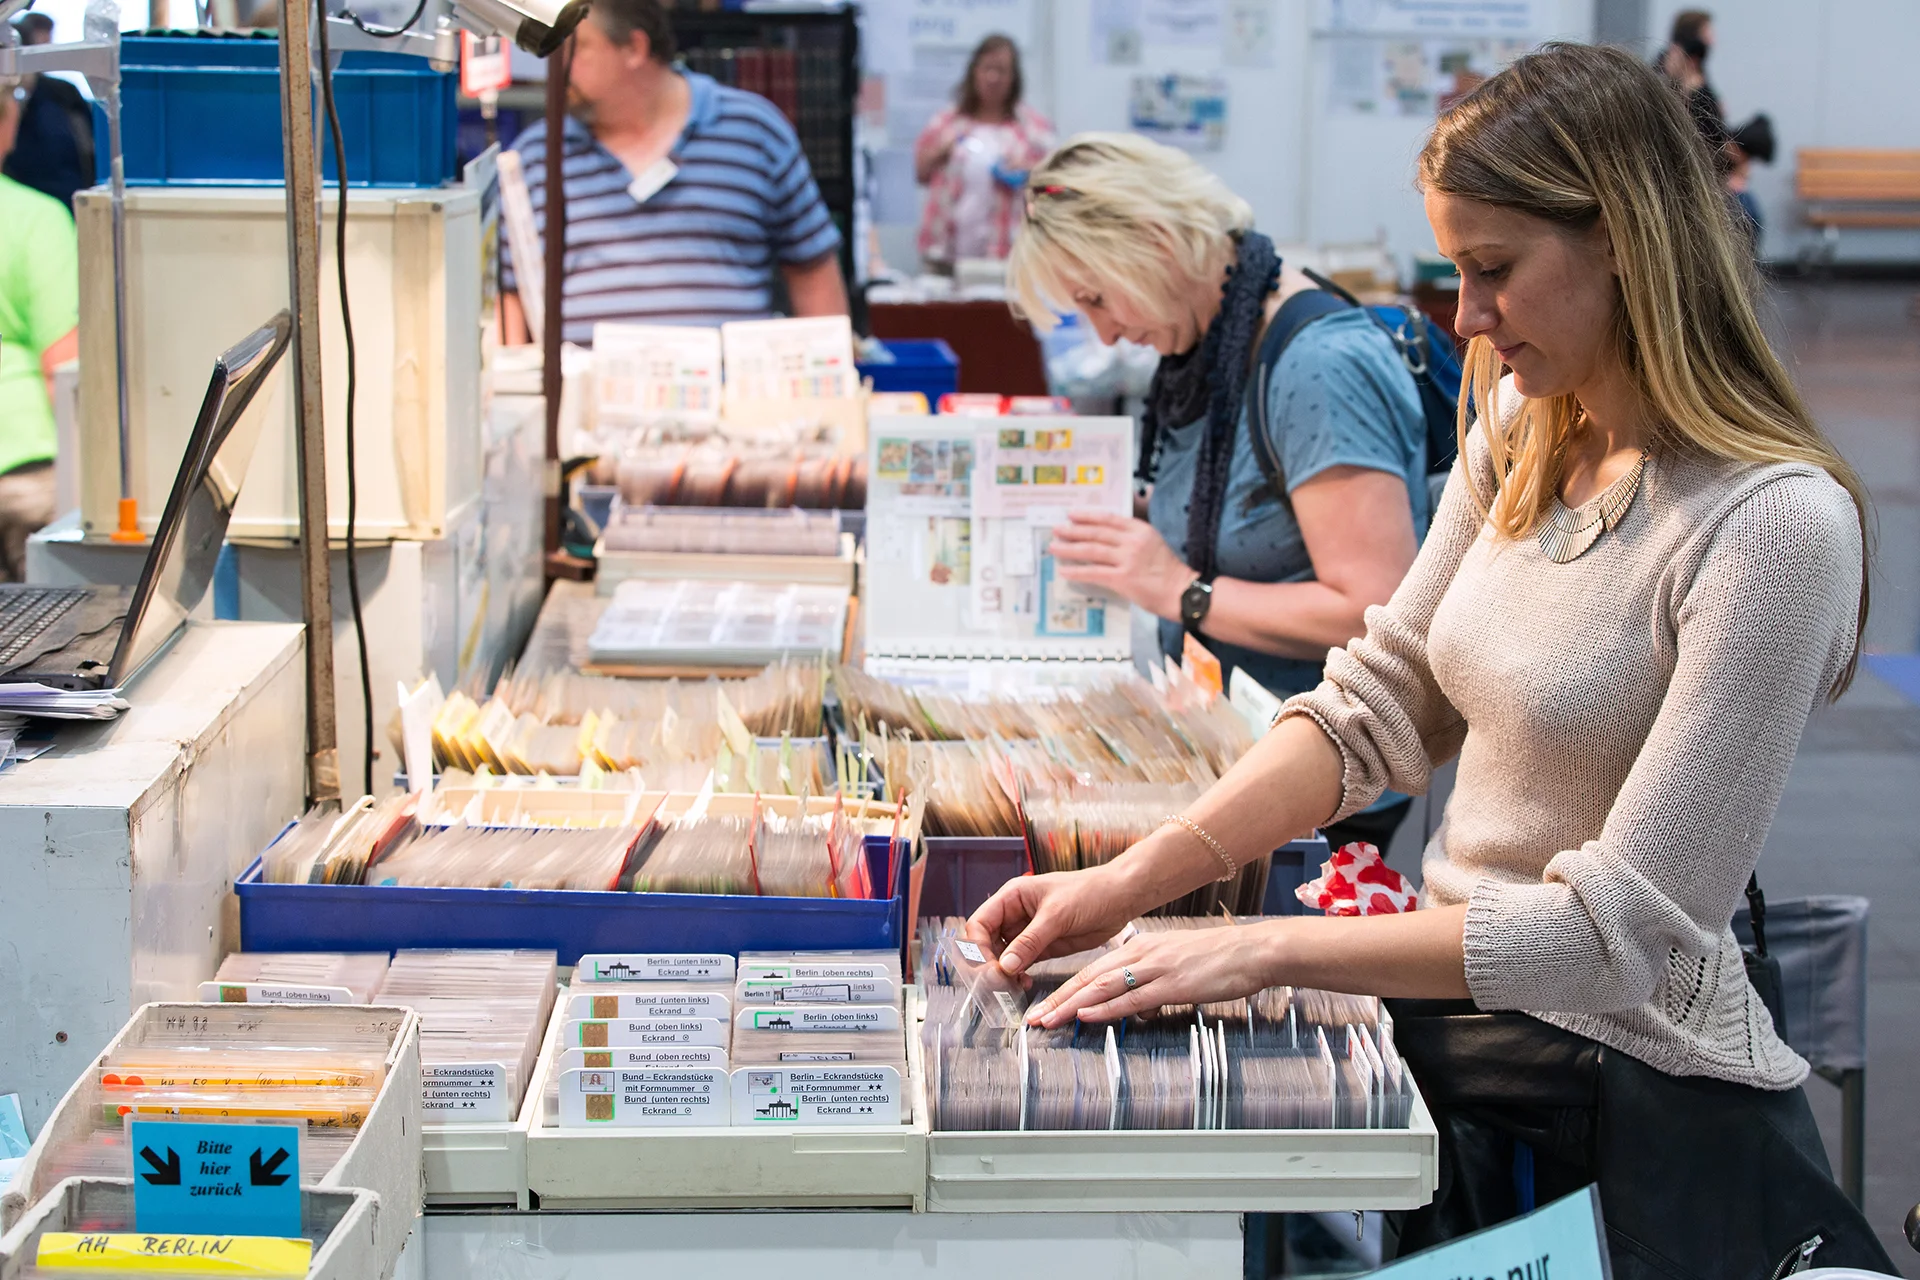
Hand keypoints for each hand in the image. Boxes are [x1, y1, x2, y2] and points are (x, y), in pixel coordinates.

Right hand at [967, 863, 1148, 975]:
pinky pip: (1021, 965)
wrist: (1119, 899)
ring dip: (1003, 974)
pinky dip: (1018, 976)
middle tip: (996, 984)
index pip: (980, 923)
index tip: (987, 968)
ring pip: (1003, 957)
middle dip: (988, 964)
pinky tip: (1023, 984)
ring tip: (1010, 987)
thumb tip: (1005, 965)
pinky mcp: (1042, 948)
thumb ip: (1030, 940)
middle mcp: (1015, 915)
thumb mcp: (1057, 914)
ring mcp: (1028, 933)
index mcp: (1012, 897)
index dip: (977, 947)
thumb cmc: (1089, 892)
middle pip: (987, 943)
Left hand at [1026, 922, 1281, 1027]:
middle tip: (1033, 1019)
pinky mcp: (1172, 984)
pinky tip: (1086, 1015)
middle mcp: (1141, 955)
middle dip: (1058, 1000)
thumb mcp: (1175, 964)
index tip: (1045, 1006)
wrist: (1252, 951)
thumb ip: (1150, 981)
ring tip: (1047, 1020)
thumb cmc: (1218, 959)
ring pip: (1102, 988)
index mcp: (1140, 949)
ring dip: (1071, 1006)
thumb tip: (1134, 1004)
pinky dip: (1106, 1007)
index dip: (1066, 990)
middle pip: (1089, 979)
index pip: (1093, 971)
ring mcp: (1155, 968)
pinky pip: (1132, 997)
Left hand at [1048, 511, 1191, 621]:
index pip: (1108, 519)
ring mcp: (1127, 560)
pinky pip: (1094, 573)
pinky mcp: (1123, 579)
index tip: (1072, 515)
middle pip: (1096, 533)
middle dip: (1073, 531)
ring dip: (1069, 549)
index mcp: (1140, 530)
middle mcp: (1133, 541)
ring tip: (1054, 547)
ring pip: (1091, 550)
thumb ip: (1133, 538)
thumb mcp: (1153, 544)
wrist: (1182, 592)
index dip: (1087, 516)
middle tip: (1056, 529)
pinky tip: (1064, 570)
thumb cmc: (1169, 571)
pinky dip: (1077, 571)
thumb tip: (1106, 538)